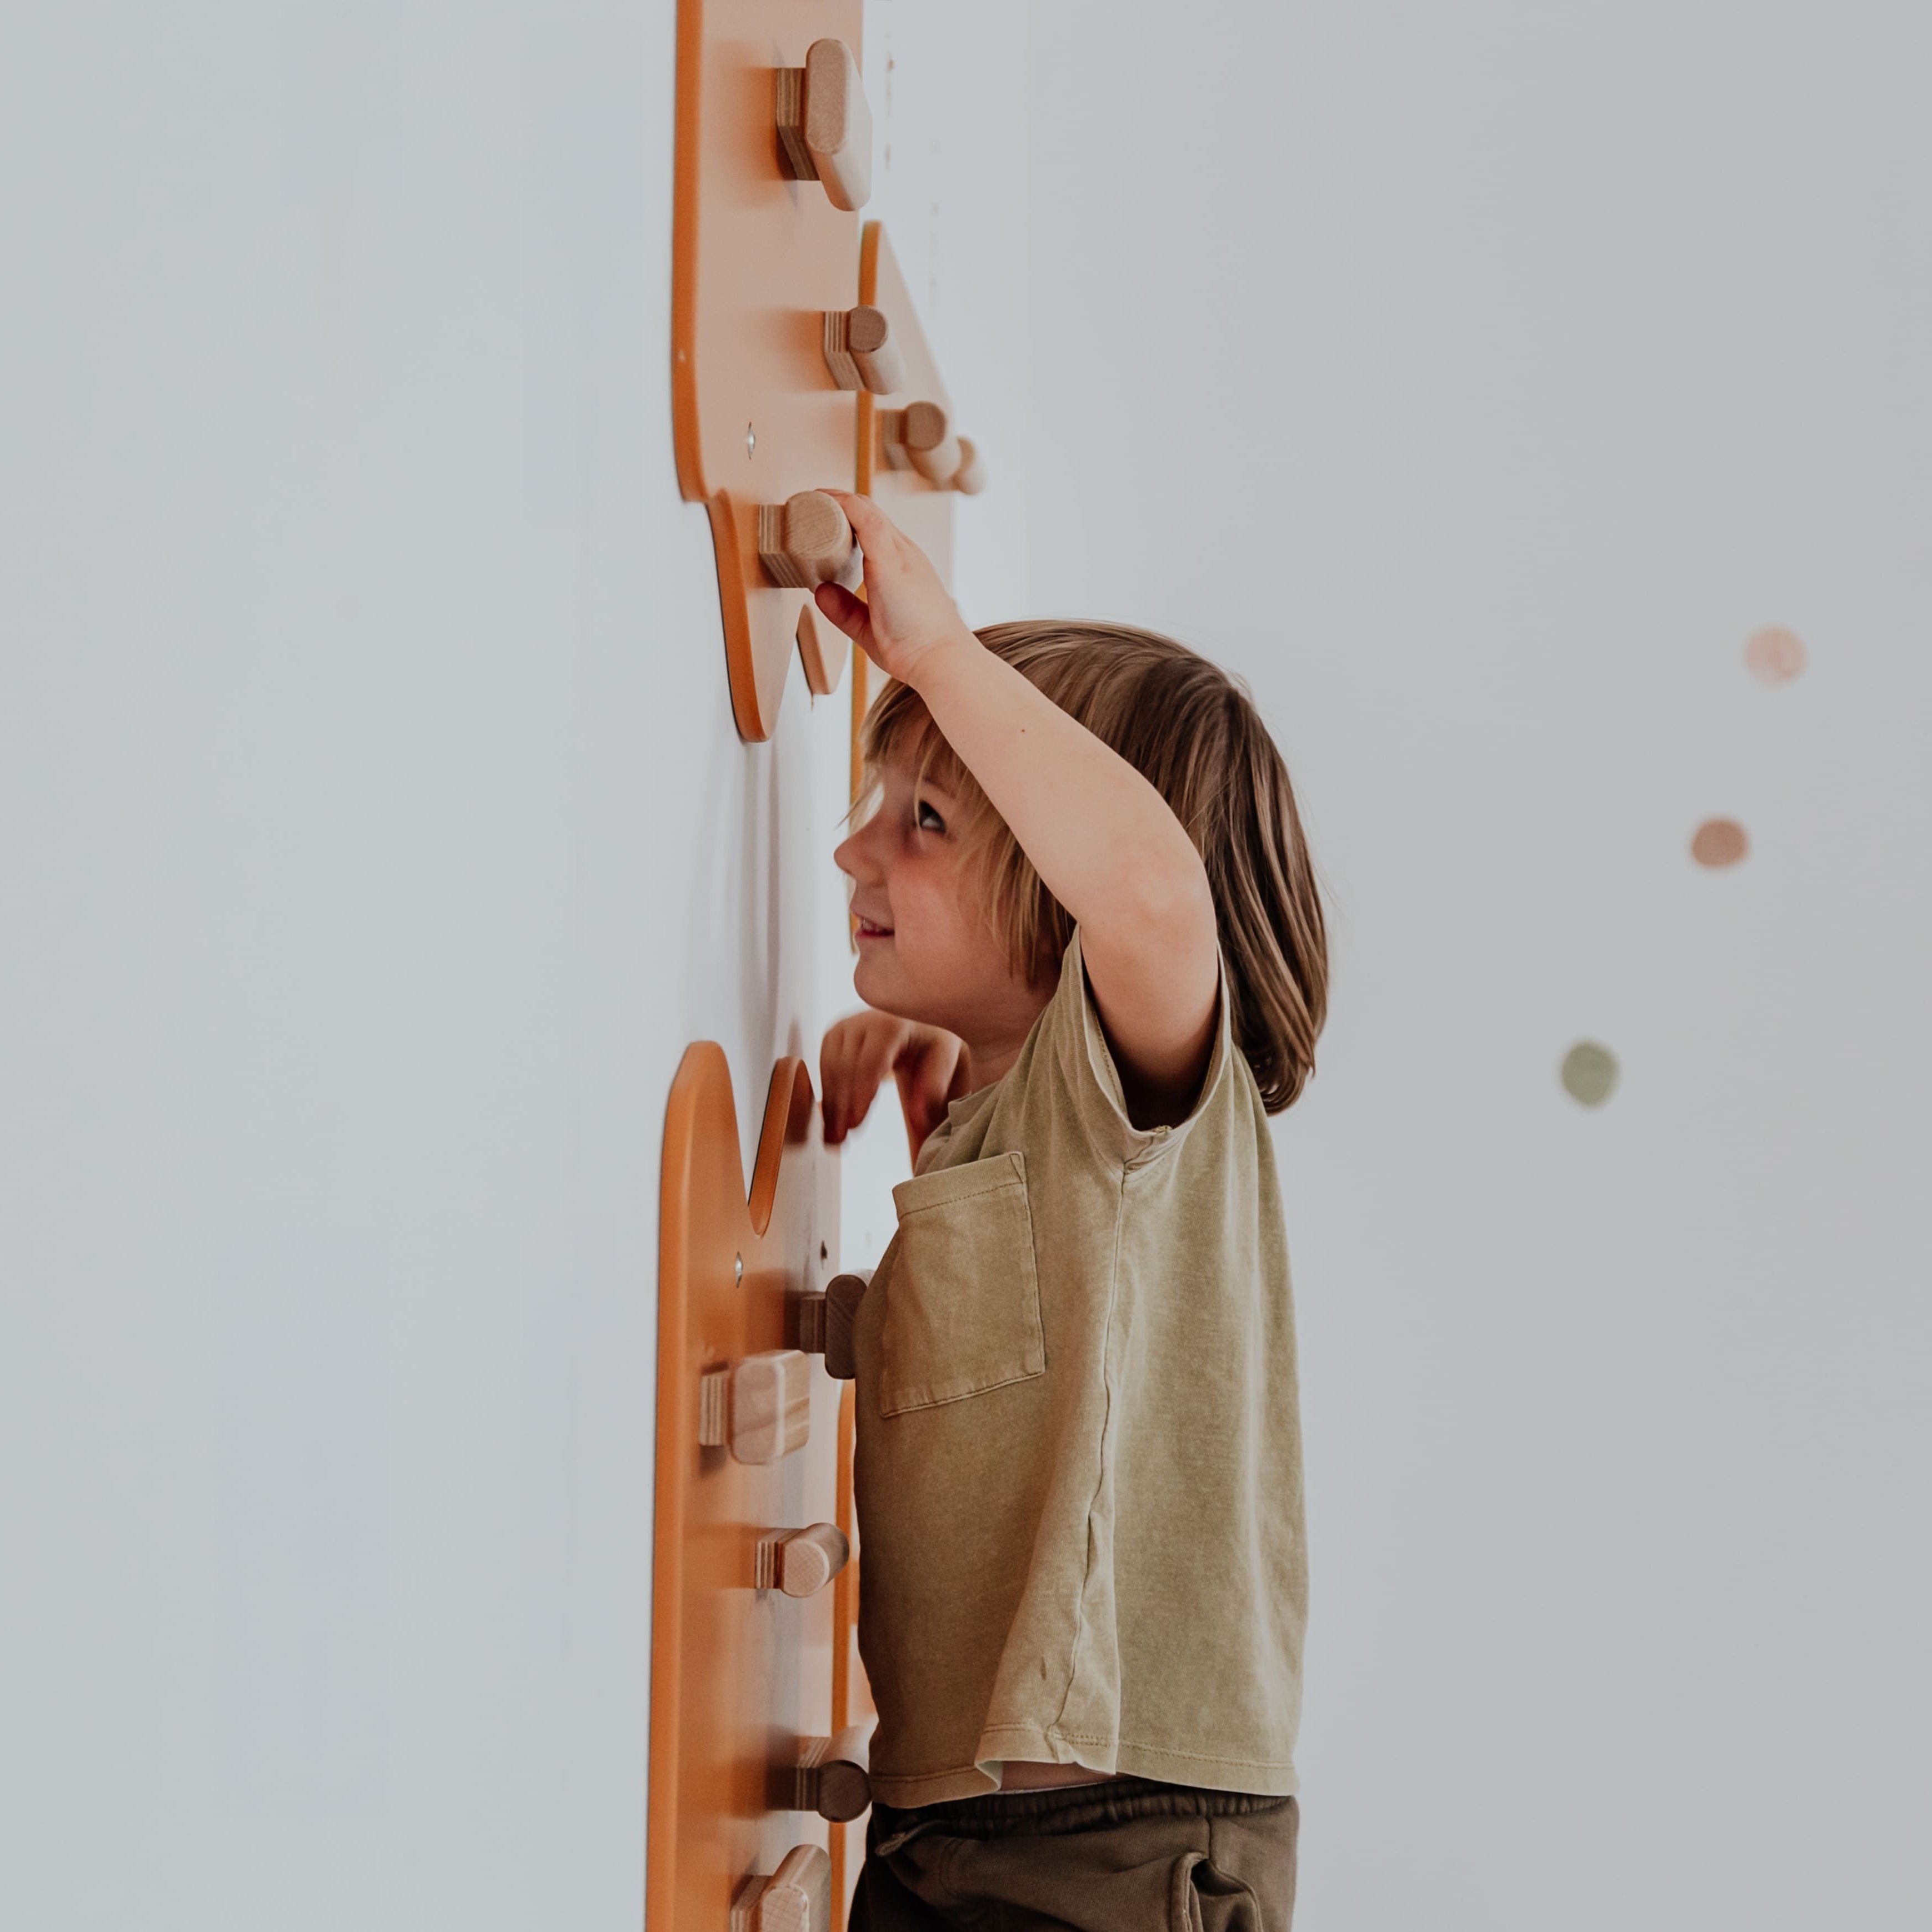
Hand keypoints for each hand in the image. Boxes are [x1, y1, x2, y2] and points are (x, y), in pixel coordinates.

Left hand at [813, 491, 975, 688]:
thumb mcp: (869, 627)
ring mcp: (898, 552)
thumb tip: (821, 592)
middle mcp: (903, 552)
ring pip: (866, 509)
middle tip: (807, 505)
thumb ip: (846, 610)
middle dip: (837, 504)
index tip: (820, 521)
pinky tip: (821, 500)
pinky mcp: (889, 558)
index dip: (847, 519)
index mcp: (902, 567)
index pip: (874, 530)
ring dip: (835, 500)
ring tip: (808, 499)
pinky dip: (840, 504)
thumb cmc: (913, 647)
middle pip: (868, 513)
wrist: (939, 657)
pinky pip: (863, 516)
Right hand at [820, 1009, 969, 1155]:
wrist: (918, 1020)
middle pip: (844, 1066)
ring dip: (830, 1104)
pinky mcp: (834, 1034)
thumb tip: (918, 1117)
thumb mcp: (945, 1059)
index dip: (860, 1093)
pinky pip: (824, 1066)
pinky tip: (832, 1117)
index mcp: (894, 1024)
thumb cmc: (932, 1041)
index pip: (870, 1061)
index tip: (855, 1122)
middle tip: (839, 1139)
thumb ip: (934, 1086)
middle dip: (840, 1105)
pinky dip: (828, 1094)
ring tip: (834, 1135)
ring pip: (830, 1067)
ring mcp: (846, 1026)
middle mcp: (864, 1020)